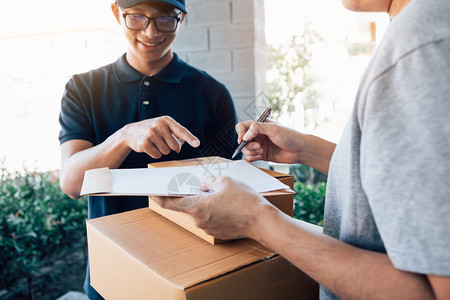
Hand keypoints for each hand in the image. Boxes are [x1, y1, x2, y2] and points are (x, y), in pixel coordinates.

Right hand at [122, 116, 199, 158]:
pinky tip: (149, 147)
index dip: (190, 138)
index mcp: (166, 120)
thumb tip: (182, 144)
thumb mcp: (163, 127)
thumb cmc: (152, 130)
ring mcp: (151, 134)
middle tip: (162, 142)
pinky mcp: (144, 143)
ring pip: (166, 152)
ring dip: (162, 150)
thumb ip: (175, 134)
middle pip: (175, 146)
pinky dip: (155, 154)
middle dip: (171, 147)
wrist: (131, 132)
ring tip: (154, 143)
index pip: (181, 131)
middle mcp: (159, 125)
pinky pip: (157, 155)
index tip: (197, 144)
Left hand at [152, 176, 271, 239]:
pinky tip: (227, 203)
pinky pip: (210, 217)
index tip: (152, 191)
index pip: (168, 202)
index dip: (158, 195)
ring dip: (204, 202)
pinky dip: (213, 209)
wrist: (262, 222)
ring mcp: (208, 228)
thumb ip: (207, 181)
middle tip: (199, 184)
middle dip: (191, 194)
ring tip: (222, 193)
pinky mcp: (217, 232)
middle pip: (187, 205)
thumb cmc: (245, 200)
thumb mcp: (224, 181)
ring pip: (200, 211)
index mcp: (196, 207)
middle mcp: (198, 220)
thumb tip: (203, 185)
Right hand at [235, 120, 304, 163]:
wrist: (300, 150)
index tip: (242, 139)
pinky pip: (250, 157)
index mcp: (259, 125)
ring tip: (262, 151)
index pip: (242, 127)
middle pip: (242, 140)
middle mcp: (258, 135)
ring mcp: (259, 145)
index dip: (240, 133)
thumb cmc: (290, 136)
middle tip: (259, 146)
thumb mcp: (273, 129)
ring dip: (251, 151)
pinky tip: (261, 156)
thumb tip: (244, 136)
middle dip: (248, 144)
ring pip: (245, 149)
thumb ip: (257, 128)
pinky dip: (253, 157)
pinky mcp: (261, 155)